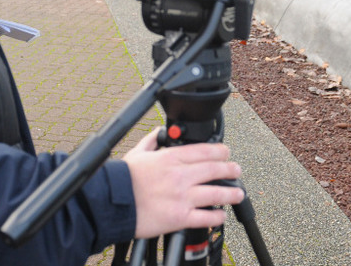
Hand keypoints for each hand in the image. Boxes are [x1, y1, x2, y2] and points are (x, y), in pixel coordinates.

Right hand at [123, 130, 244, 238]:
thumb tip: (157, 133)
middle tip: (237, 170)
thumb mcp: (136, 153)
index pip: (203, 151)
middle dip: (230, 169)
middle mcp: (180, 176)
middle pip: (214, 170)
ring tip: (238, 193)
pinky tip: (221, 214)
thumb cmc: (122, 179)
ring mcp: (182, 197)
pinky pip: (205, 217)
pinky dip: (217, 216)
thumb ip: (150, 142)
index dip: (220, 151)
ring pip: (216, 193)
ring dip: (231, 193)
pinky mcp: (180, 217)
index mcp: (170, 158)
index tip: (226, 152)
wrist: (112, 202)